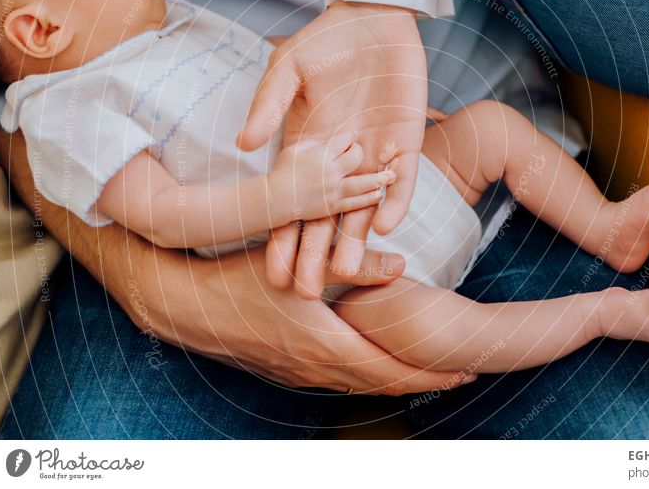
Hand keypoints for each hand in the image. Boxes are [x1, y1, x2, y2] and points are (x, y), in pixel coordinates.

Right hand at [0, 128, 476, 395]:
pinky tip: (372, 365)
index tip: (464, 372)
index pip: (390, 369)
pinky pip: (337, 378)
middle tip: (459, 376)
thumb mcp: (295, 266)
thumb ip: (349, 265)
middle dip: (423, 380)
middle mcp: (315, 366)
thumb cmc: (238, 279)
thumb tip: (400, 265)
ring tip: (425, 373)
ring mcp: (298, 372)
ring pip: (359, 384)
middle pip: (381, 383)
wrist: (183, 303)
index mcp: (324, 343)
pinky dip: (366, 376)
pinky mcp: (285, 368)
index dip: (429, 373)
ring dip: (395, 379)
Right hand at [240, 1, 427, 294]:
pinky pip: (404, 180)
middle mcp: (341, 163)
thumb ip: (268, 105)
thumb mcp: (287, 69)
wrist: (373, 19)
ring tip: (347, 271)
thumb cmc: (325, 40)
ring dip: (356, 239)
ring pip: (366, 208)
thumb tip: (245, 144)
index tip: (271, 270)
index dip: (283, 236)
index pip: (293, 203)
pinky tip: (387, 225)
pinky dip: (396, 201)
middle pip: (327, 219)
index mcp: (309, 150)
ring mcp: (375, 156)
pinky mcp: (406, 143)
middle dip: (316, 253)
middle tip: (307, 292)